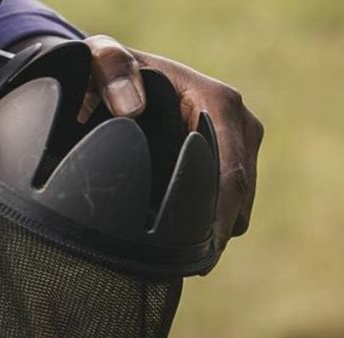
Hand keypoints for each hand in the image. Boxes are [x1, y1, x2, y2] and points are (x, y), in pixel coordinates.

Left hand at [80, 35, 263, 253]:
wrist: (117, 73)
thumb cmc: (111, 71)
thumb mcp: (103, 60)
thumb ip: (110, 70)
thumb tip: (130, 108)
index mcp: (218, 102)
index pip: (230, 173)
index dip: (217, 219)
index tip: (199, 256)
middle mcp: (238, 123)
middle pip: (240, 195)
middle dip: (216, 235)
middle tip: (183, 271)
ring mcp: (238, 143)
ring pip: (237, 203)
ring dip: (211, 231)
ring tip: (175, 260)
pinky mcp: (228, 160)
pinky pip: (228, 201)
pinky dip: (207, 222)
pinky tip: (178, 241)